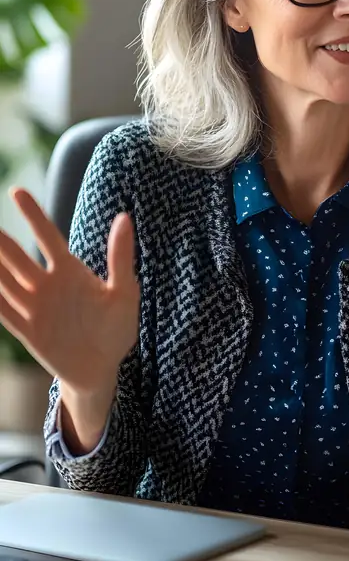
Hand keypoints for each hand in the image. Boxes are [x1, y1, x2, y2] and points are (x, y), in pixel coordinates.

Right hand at [0, 188, 139, 399]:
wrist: (104, 368)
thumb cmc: (116, 328)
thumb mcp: (124, 292)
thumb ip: (120, 256)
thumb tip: (124, 217)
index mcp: (70, 270)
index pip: (48, 236)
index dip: (33, 214)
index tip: (16, 191)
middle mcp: (47, 285)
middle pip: (17, 257)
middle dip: (1, 240)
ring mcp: (35, 308)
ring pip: (5, 281)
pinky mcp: (29, 332)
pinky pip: (4, 312)